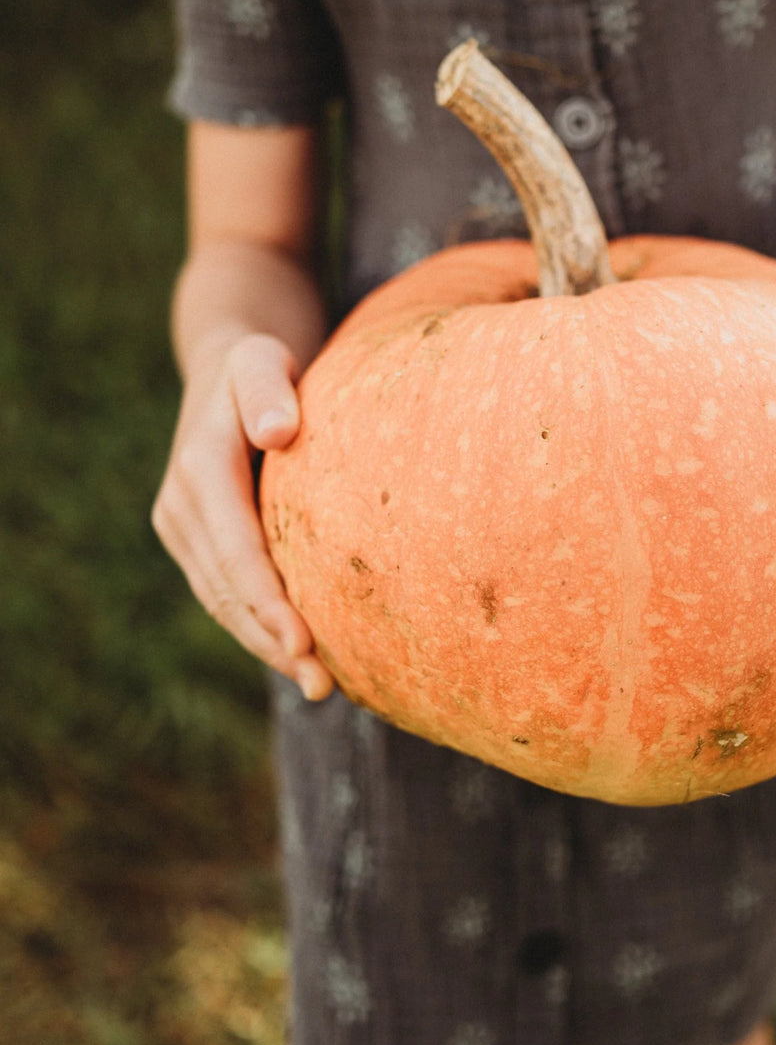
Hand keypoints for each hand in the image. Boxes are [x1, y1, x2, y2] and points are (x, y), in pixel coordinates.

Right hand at [151, 332, 335, 699]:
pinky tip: (298, 653)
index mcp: (200, 468)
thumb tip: (278, 432)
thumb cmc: (259, 365)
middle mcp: (183, 505)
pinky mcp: (199, 539)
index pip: (236, 550)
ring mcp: (185, 527)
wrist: (226, 371)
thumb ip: (268, 390)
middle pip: (228, 589)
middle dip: (272, 641)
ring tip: (320, 684)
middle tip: (323, 684)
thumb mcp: (263, 360)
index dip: (268, 601)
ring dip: (267, 645)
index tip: (304, 642)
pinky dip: (259, 625)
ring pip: (224, 601)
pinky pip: (227, 592)